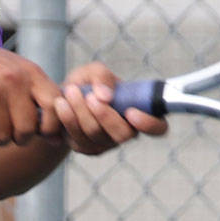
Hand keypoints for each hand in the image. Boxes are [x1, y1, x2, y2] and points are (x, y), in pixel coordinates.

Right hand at [0, 34, 62, 146]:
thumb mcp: (21, 71)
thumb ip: (41, 98)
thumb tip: (58, 140)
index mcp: (32, 73)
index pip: (54, 105)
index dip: (52, 125)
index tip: (42, 131)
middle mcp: (15, 81)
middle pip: (27, 129)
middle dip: (20, 138)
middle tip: (12, 133)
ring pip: (4, 136)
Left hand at [53, 62, 168, 154]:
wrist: (62, 97)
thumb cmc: (87, 84)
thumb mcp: (94, 71)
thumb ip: (101, 76)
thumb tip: (105, 96)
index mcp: (139, 112)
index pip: (158, 128)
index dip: (149, 124)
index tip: (131, 112)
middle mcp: (126, 131)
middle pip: (123, 135)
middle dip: (105, 115)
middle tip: (90, 97)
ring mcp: (106, 143)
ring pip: (97, 135)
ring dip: (81, 112)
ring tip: (70, 91)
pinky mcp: (86, 149)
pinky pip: (78, 140)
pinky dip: (68, 119)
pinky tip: (61, 104)